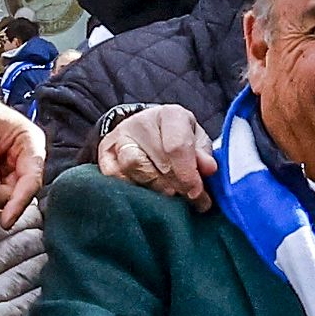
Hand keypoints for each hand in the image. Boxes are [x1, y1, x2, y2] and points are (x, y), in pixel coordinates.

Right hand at [96, 104, 218, 203]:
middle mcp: (142, 122)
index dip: (188, 174)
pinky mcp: (105, 153)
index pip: (177, 146)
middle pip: (158, 161)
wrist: (147, 133)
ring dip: (155, 187)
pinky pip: (115, 177)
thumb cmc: (178, 139)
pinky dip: (133, 188)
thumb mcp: (197, 142)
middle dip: (177, 186)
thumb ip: (204, 155)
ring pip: (134, 167)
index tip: (197, 193)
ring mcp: (120, 137)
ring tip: (168, 196)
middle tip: (189, 201)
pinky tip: (147, 193)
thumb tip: (209, 169)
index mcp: (170, 114)